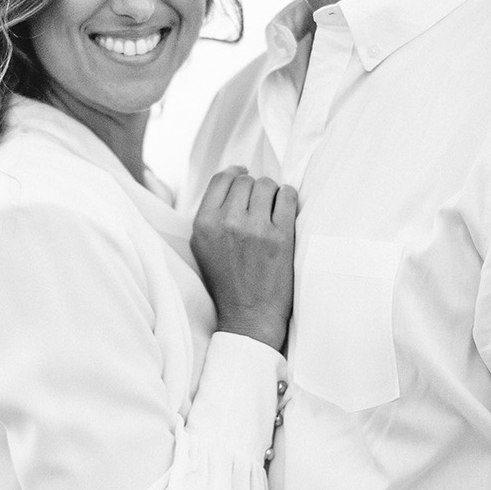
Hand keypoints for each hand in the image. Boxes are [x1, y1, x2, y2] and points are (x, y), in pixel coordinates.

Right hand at [191, 166, 297, 352]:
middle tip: (260, 205)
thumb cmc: (227, 281)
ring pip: (267, 185)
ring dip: (272, 193)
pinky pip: (288, 196)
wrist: (249, 315)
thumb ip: (211, 214)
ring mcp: (255, 229)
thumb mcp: (202, 246)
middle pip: (246, 181)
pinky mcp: (280, 236)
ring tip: (272, 210)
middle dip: (255, 188)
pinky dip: (288, 198)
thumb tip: (232, 178)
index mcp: (204, 224)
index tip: (244, 177)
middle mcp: (227, 223)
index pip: (221, 179)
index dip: (236, 174)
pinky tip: (285, 210)